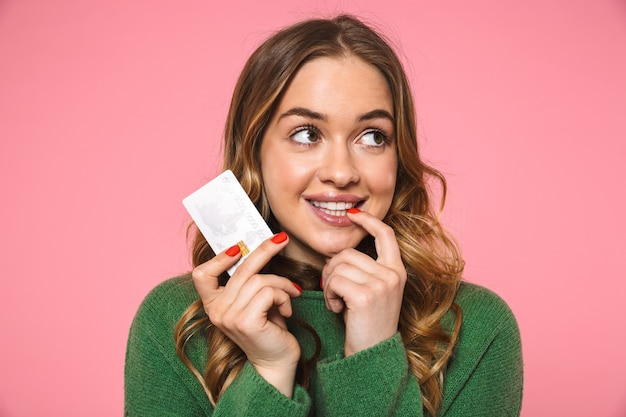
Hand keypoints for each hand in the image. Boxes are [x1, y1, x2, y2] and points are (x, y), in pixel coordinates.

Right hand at [191, 232, 302, 396]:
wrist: (276, 364)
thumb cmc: (268, 330)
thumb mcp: (254, 301)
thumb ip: (250, 282)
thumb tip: (262, 248)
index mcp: (214, 304)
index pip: (201, 275)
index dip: (218, 258)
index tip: (238, 246)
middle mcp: (216, 310)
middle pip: (241, 269)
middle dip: (265, 250)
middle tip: (282, 239)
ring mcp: (229, 317)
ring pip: (260, 280)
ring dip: (282, 284)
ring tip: (292, 294)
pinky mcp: (245, 322)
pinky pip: (268, 292)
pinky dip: (284, 296)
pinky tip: (288, 310)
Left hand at [321, 210, 406, 356]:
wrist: (372, 355)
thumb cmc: (367, 324)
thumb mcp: (372, 291)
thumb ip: (363, 269)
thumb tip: (337, 254)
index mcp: (397, 270)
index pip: (385, 234)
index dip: (368, 221)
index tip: (353, 215)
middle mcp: (392, 274)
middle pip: (348, 253)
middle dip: (333, 270)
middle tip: (336, 292)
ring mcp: (381, 284)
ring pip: (338, 265)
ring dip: (330, 284)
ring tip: (338, 302)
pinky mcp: (365, 295)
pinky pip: (334, 280)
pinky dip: (329, 294)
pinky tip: (336, 309)